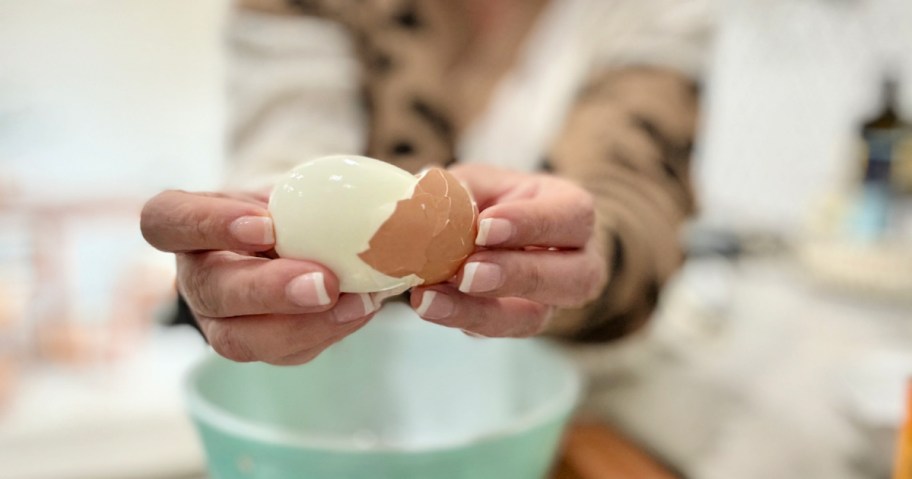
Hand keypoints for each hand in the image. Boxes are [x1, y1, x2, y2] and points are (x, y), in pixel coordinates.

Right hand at [140, 190, 378, 364]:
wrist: (296, 235)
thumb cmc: (287, 202)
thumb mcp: (292, 184)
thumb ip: (315, 190)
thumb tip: (383, 199)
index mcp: (185, 224)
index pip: (168, 220)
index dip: (208, 225)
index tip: (266, 225)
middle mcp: (195, 276)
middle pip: (210, 291)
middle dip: (268, 290)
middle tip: (323, 282)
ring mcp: (220, 320)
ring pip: (240, 339)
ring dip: (301, 326)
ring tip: (354, 304)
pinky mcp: (258, 346)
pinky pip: (286, 353)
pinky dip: (328, 332)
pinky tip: (360, 310)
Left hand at [410, 164, 607, 336]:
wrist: (486, 234)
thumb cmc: (491, 200)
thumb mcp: (479, 182)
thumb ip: (461, 191)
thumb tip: (431, 203)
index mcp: (573, 212)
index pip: (572, 218)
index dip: (530, 224)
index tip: (484, 227)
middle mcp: (578, 262)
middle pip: (572, 278)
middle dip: (516, 276)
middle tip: (467, 273)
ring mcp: (552, 302)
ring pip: (533, 317)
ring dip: (480, 311)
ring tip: (431, 299)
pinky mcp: (517, 324)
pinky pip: (496, 330)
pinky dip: (459, 318)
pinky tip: (428, 304)